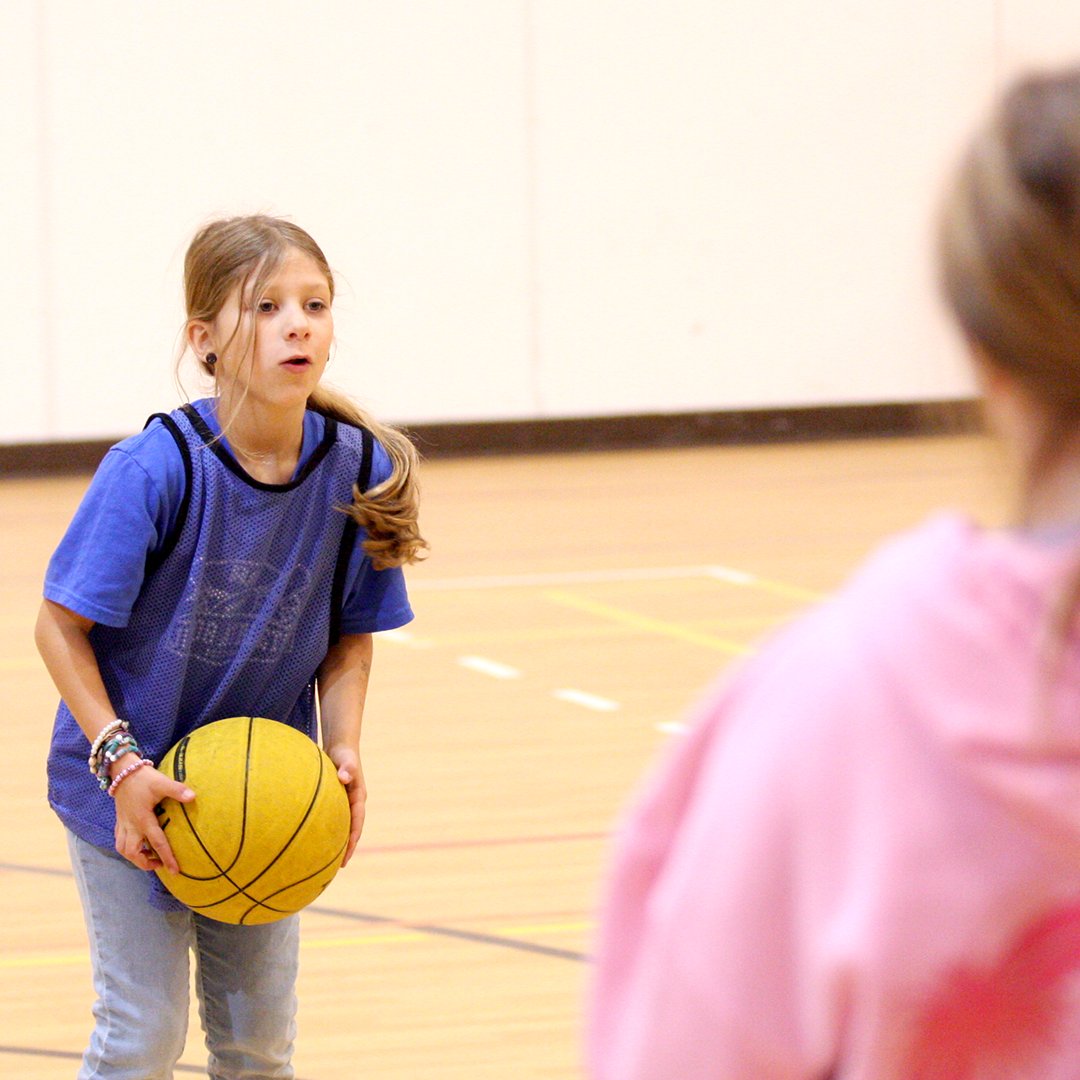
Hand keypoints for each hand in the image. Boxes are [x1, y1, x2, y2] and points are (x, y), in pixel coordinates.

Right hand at [112, 762, 194, 873]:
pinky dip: (127, 848)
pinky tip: (137, 846)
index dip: (167, 858)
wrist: (123, 771)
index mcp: (143, 819)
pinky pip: (119, 840)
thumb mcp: (162, 783)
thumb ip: (177, 790)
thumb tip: (193, 797)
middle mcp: (131, 825)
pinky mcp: (119, 820)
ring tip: (148, 858)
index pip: (157, 843)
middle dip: (144, 863)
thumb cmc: (144, 778)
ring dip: (134, 857)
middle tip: (159, 865)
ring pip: (122, 849)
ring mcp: (123, 823)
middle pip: (132, 853)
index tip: (175, 871)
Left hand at [327, 746, 365, 866]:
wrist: (341, 747)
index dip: (353, 838)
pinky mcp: (338, 801)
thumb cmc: (343, 753)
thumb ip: (347, 767)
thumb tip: (344, 777)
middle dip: (348, 847)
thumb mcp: (346, 759)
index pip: (358, 821)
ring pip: (344, 826)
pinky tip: (317, 840)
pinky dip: (330, 831)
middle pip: (353, 829)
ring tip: (328, 861)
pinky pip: (335, 820)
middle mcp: (354, 802)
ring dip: (340, 842)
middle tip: (339, 866)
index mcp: (359, 796)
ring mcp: (346, 803)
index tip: (347, 853)